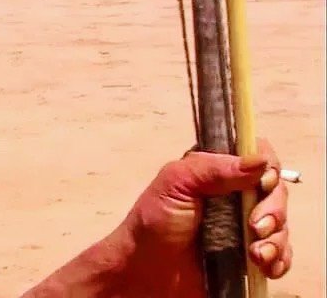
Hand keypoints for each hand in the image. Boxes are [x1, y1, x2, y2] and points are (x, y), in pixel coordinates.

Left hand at [118, 138, 291, 295]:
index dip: (267, 167)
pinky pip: (281, 254)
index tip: (262, 184)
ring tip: (255, 255)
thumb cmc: (154, 223)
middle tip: (255, 227)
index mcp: (216, 171)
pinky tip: (266, 267)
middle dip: (274, 209)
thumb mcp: (174, 184)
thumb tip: (259, 160)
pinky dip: (280, 259)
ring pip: (282, 224)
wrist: (147, 273)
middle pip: (276, 190)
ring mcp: (245, 226)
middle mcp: (235, 195)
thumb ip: (212, 169)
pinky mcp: (251, 256)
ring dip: (277, 239)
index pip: (257, 156)